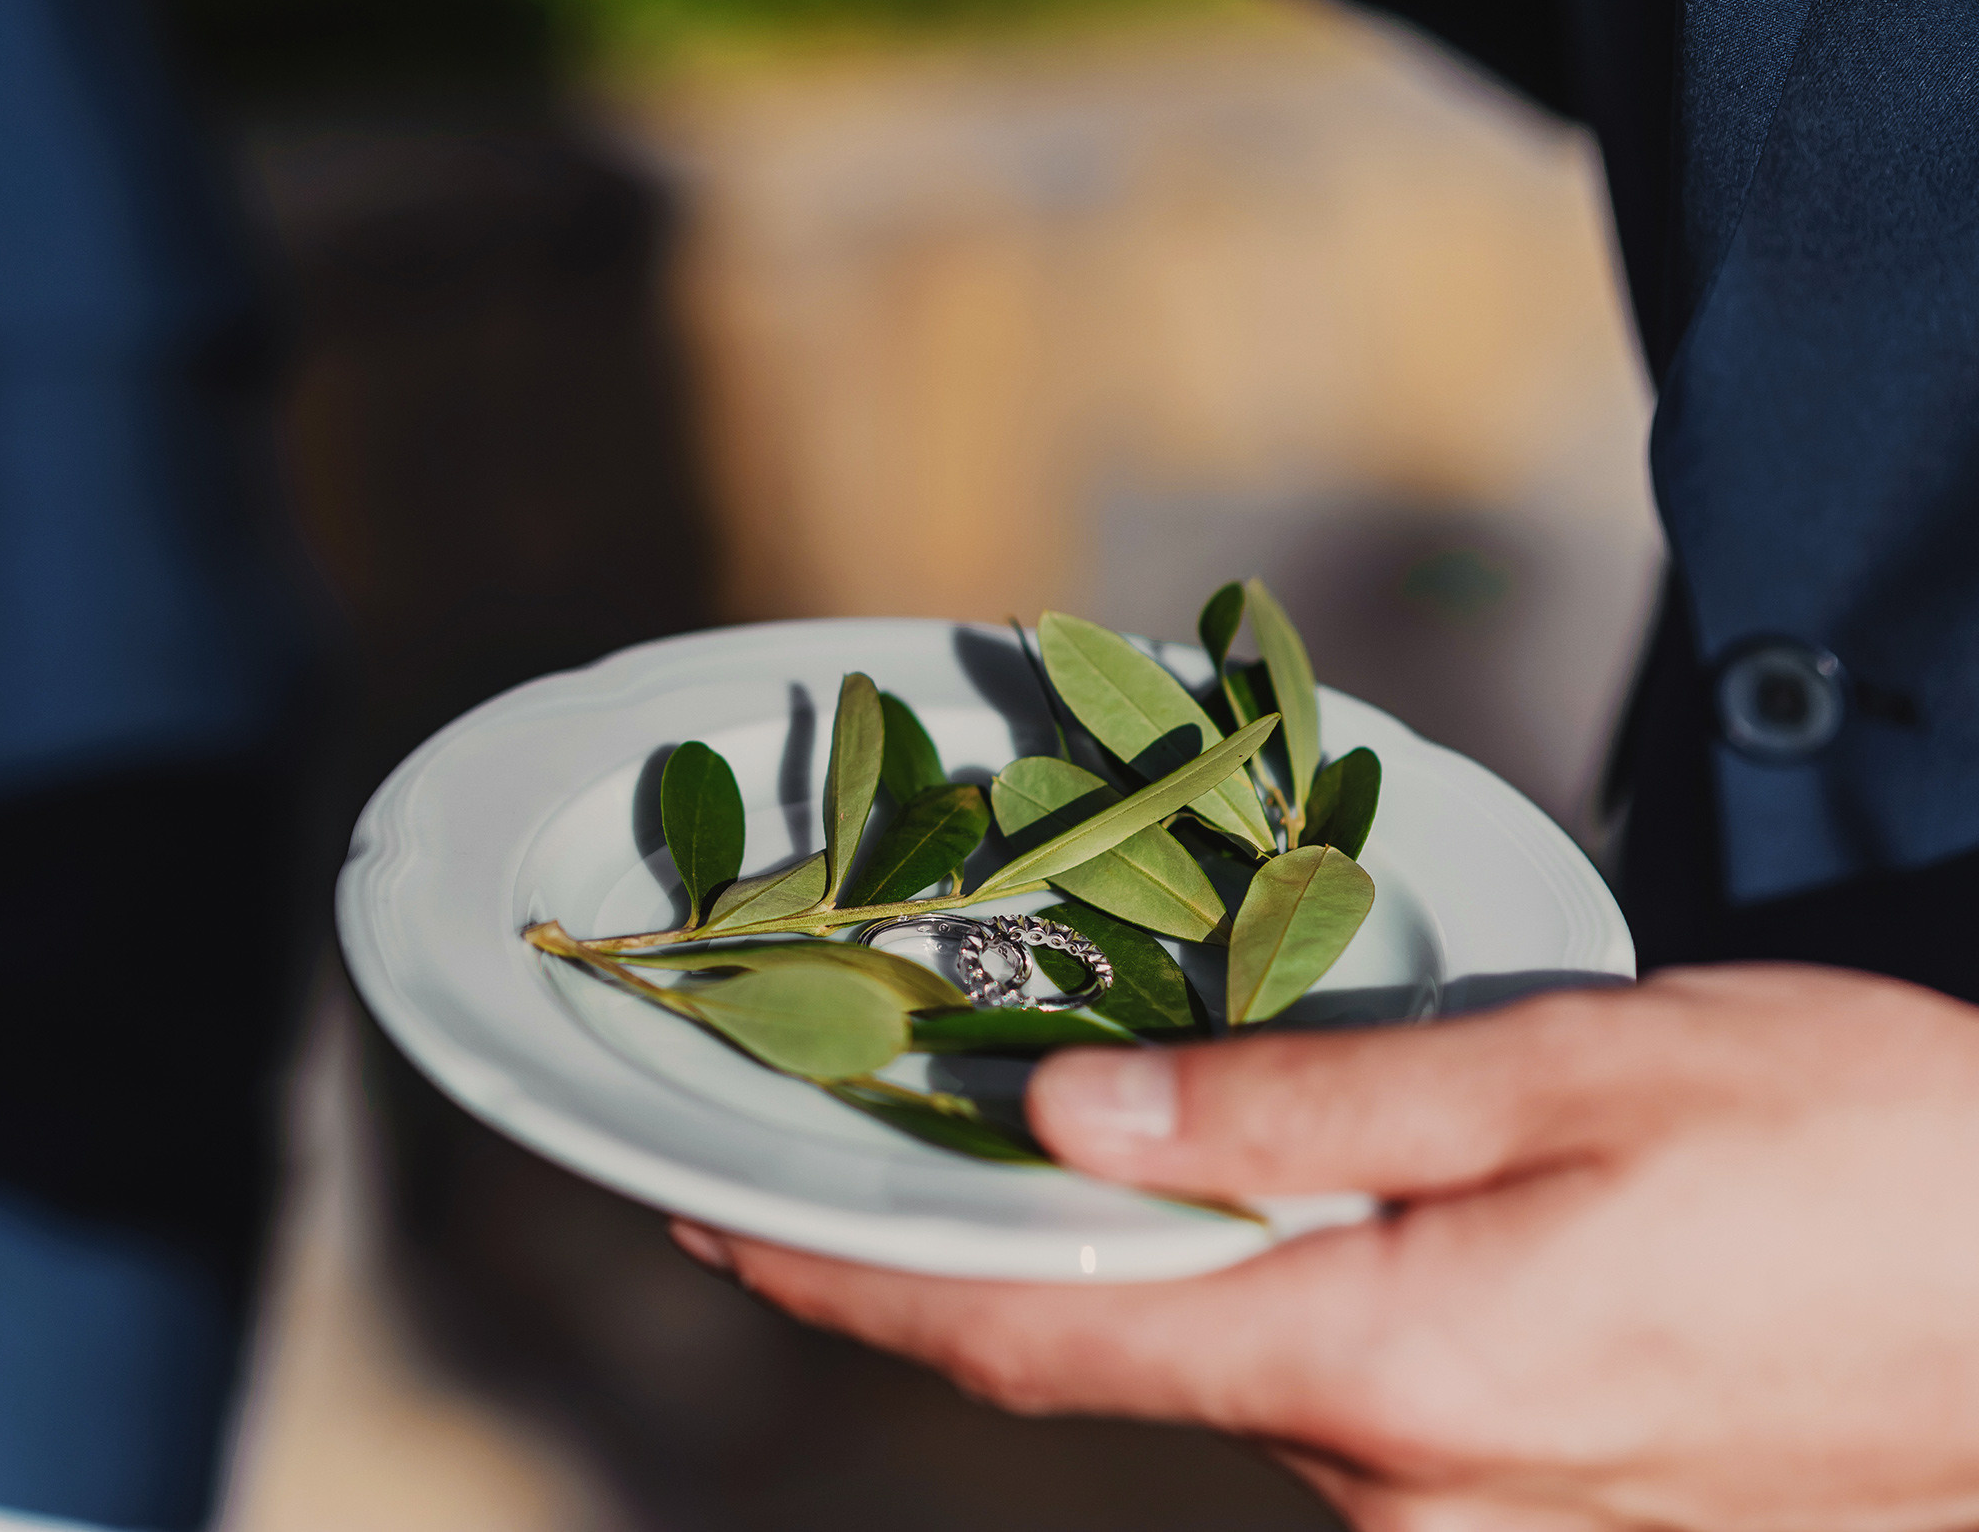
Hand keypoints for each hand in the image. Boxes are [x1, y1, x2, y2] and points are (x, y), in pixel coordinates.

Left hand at [671, 965, 1978, 1530]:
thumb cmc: (1855, 1156)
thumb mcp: (1570, 1075)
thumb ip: (1301, 1108)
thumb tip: (1068, 1117)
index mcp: (1386, 1371)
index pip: (1036, 1336)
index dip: (851, 1283)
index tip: (707, 1221)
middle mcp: (1396, 1488)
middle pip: (1121, 1351)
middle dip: (987, 1240)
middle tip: (873, 1118)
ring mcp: (1463, 1523)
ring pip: (1231, 1365)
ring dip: (1143, 1253)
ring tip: (1082, 1118)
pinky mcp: (1528, 1510)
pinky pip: (1334, 1391)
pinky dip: (1258, 1291)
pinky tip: (1287, 1196)